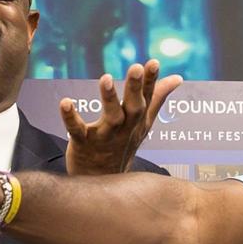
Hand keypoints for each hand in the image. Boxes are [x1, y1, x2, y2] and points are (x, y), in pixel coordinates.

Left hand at [59, 60, 180, 174]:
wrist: (102, 181)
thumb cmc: (122, 146)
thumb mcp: (144, 123)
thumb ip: (157, 98)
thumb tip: (178, 79)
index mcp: (138, 120)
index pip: (147, 98)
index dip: (151, 80)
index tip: (154, 62)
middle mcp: (124, 128)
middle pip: (133, 107)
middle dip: (135, 88)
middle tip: (135, 67)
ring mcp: (105, 137)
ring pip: (111, 118)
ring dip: (109, 99)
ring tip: (105, 79)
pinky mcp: (83, 144)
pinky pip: (77, 131)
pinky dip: (71, 118)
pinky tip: (65, 102)